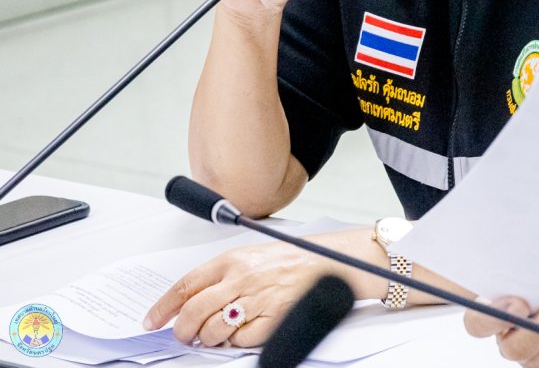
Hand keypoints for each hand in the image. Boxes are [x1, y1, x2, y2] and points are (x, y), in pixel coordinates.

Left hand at [142, 240, 331, 347]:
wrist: (325, 262)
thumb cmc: (286, 259)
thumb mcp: (247, 256)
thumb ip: (218, 276)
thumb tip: (188, 302)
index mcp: (231, 261)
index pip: (186, 286)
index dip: (163, 306)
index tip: (152, 320)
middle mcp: (242, 279)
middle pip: (195, 312)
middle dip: (183, 330)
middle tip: (184, 336)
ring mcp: (258, 299)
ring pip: (215, 330)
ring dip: (210, 338)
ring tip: (214, 335)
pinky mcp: (273, 318)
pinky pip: (242, 340)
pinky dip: (237, 342)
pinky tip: (240, 333)